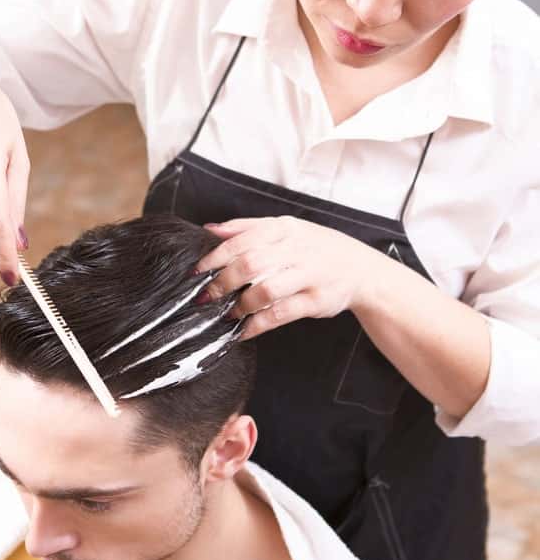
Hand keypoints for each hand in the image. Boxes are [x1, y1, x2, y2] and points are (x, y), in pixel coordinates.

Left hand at [196, 216, 374, 338]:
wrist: (361, 269)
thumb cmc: (316, 248)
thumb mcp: (286, 228)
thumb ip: (247, 228)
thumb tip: (210, 230)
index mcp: (285, 228)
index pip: (242, 239)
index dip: (215, 256)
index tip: (197, 271)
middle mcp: (296, 249)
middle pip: (250, 264)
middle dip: (223, 282)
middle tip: (206, 296)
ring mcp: (308, 275)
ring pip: (265, 290)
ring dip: (240, 305)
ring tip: (227, 314)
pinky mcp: (315, 301)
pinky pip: (281, 314)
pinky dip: (258, 325)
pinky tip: (243, 331)